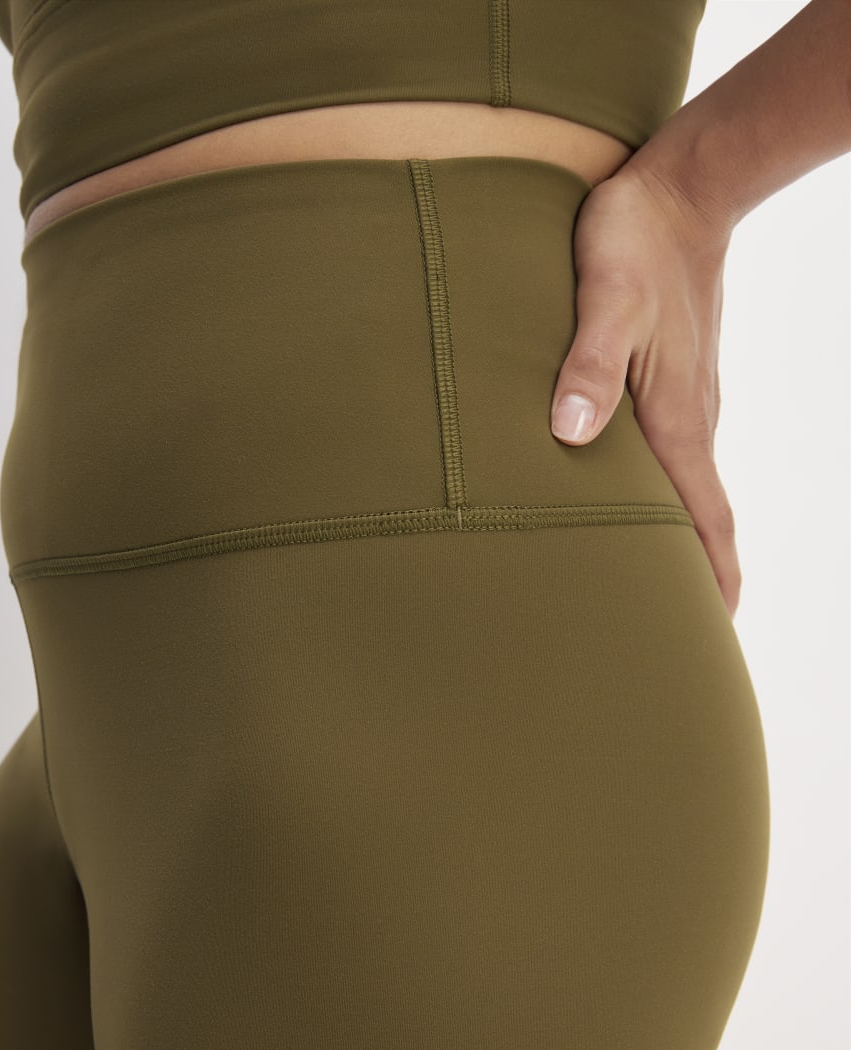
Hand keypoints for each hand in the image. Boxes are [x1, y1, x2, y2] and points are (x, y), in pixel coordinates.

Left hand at [549, 163, 740, 617]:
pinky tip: (641, 500)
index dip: (711, 573)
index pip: (703, 515)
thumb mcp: (606, 297)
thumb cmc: (637, 240)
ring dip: (681, 536)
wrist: (684, 185)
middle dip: (698, 574)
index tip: (715, 626)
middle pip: (700, 515)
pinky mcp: (671, 378)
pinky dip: (667, 494)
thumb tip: (570, 430)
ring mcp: (684, 399)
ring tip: (661, 582)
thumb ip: (586, 362)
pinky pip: (674, 453)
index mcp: (677, 416)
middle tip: (681, 627)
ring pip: (687, 487)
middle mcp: (688, 418)